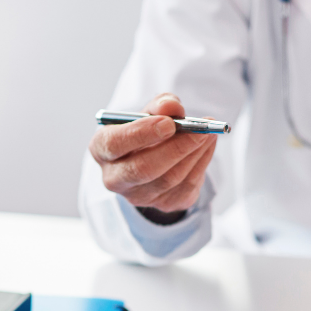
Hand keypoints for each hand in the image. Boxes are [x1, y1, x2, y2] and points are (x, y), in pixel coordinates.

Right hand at [88, 93, 216, 213]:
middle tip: (199, 130)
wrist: (153, 158)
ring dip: (194, 153)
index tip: (169, 123)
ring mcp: (139, 196)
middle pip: (143, 169)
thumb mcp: (149, 113)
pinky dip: (202, 162)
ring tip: (209, 132)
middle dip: (176, 148)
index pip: (115, 144)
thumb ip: (160, 106)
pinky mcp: (164, 204)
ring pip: (170, 179)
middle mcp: (115, 178)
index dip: (141, 133)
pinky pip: (187, 186)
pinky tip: (208, 145)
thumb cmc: (146, 131)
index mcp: (102, 149)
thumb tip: (172, 107)